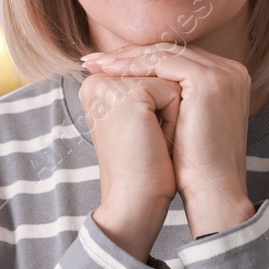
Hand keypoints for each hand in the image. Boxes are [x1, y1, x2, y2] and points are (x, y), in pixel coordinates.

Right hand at [80, 72, 180, 261]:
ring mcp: (110, 85)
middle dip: (165, 106)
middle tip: (148, 138)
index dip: (159, 103)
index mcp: (95, 85)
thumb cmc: (141, 166)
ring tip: (151, 139)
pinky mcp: (129, 95)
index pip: (146, 73)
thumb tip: (170, 67)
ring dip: (171, 112)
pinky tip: (156, 140)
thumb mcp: (139, 120)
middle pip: (157, 74)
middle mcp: (96, 80)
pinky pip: (172, 92)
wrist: (133, 201)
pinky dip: (174, 118)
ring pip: (167, 81)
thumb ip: (145, 89)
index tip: (143, 133)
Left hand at [81, 44, 254, 237]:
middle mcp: (231, 70)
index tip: (105, 64)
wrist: (212, 191)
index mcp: (227, 77)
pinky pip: (163, 63)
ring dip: (126, 57)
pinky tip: (110, 71)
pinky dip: (134, 65)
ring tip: (96, 64)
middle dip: (128, 54)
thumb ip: (169, 96)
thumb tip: (130, 81)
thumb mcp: (182, 121)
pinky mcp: (209, 81)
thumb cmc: (193, 165)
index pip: (175, 58)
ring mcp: (223, 73)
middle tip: (94, 59)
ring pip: (164, 54)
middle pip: (169, 51)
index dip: (138, 59)